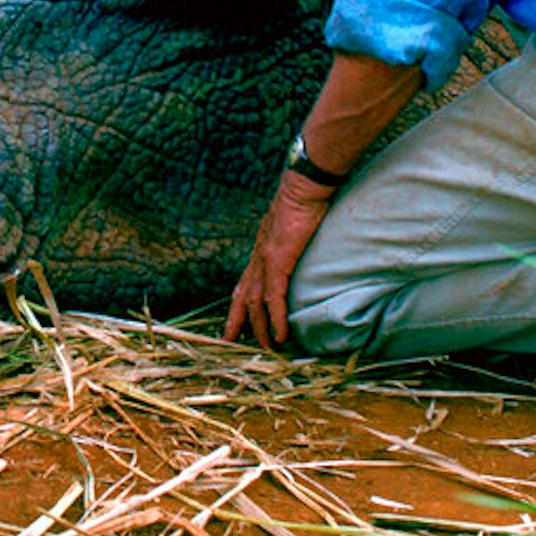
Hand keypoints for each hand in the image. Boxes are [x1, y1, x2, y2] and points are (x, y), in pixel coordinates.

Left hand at [224, 171, 335, 349]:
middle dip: (238, 323)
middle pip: (241, 297)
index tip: (232, 327)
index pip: (242, 284)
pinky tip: (280, 335)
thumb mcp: (290, 228)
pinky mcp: (278, 261)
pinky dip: (276, 319)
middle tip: (233, 344)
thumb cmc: (301, 202)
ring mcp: (265, 260)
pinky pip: (274, 297)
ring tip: (266, 348)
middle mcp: (258, 258)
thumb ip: (288, 243)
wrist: (303, 187)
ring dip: (260, 328)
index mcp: (260, 251)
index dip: (236, 308)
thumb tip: (294, 250)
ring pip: (256, 302)